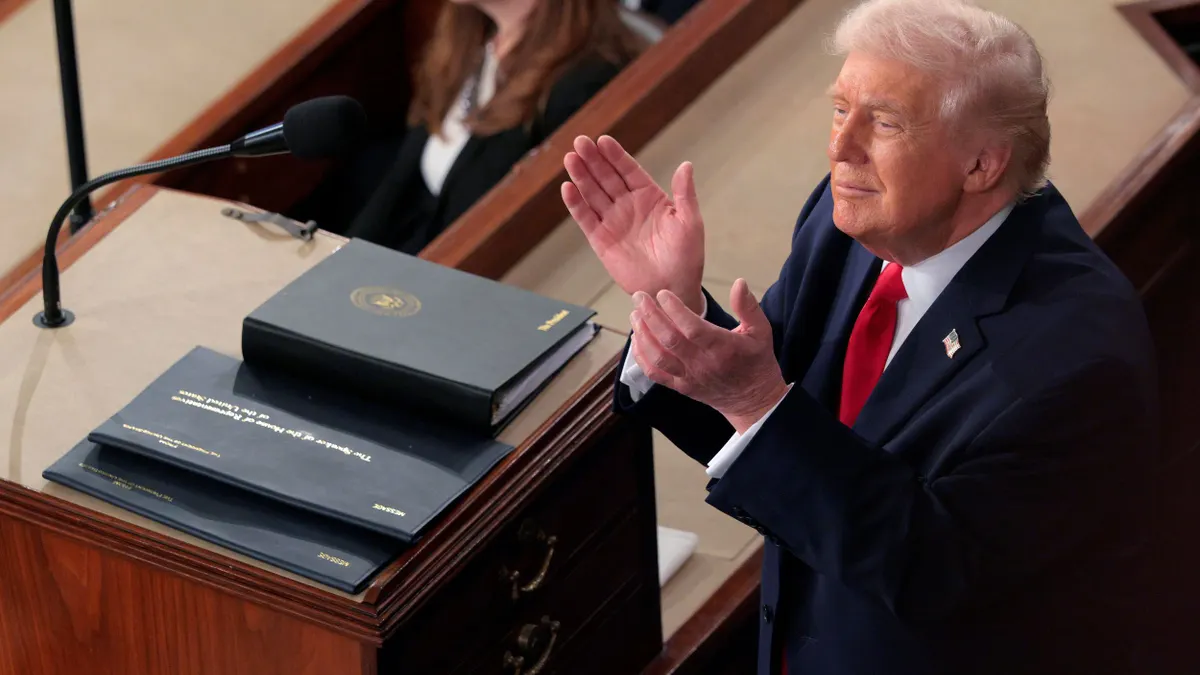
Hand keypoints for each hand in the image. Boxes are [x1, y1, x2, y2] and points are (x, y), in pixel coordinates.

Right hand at [562, 135, 704, 313]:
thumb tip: (686, 165)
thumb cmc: (686, 257)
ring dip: (581, 176)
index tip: (603, 140)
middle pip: (606, 177)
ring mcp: (613, 221)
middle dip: (593, 160)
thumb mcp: (690, 222)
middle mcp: (628, 205)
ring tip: (570, 158)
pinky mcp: (601, 240)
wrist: (671, 288)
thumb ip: (684, 193)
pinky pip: (586, 218)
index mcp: (649, 197)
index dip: (615, 156)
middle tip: (580, 142)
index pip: (628, 170)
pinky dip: (576, 203)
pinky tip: (568, 188)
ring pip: (593, 193)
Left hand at [630, 279, 788, 432]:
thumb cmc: (756, 362)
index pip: (692, 328)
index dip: (675, 310)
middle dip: (650, 316)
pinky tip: (636, 339)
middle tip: (638, 297)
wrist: (752, 401)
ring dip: (642, 334)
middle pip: (669, 340)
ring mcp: (689, 377)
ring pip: (658, 357)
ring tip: (635, 315)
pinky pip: (655, 374)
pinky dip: (641, 357)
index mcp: (722, 348)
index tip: (662, 293)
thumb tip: (739, 282)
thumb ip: (748, 306)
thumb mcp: (761, 331)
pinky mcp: (680, 386)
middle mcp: (702, 364)